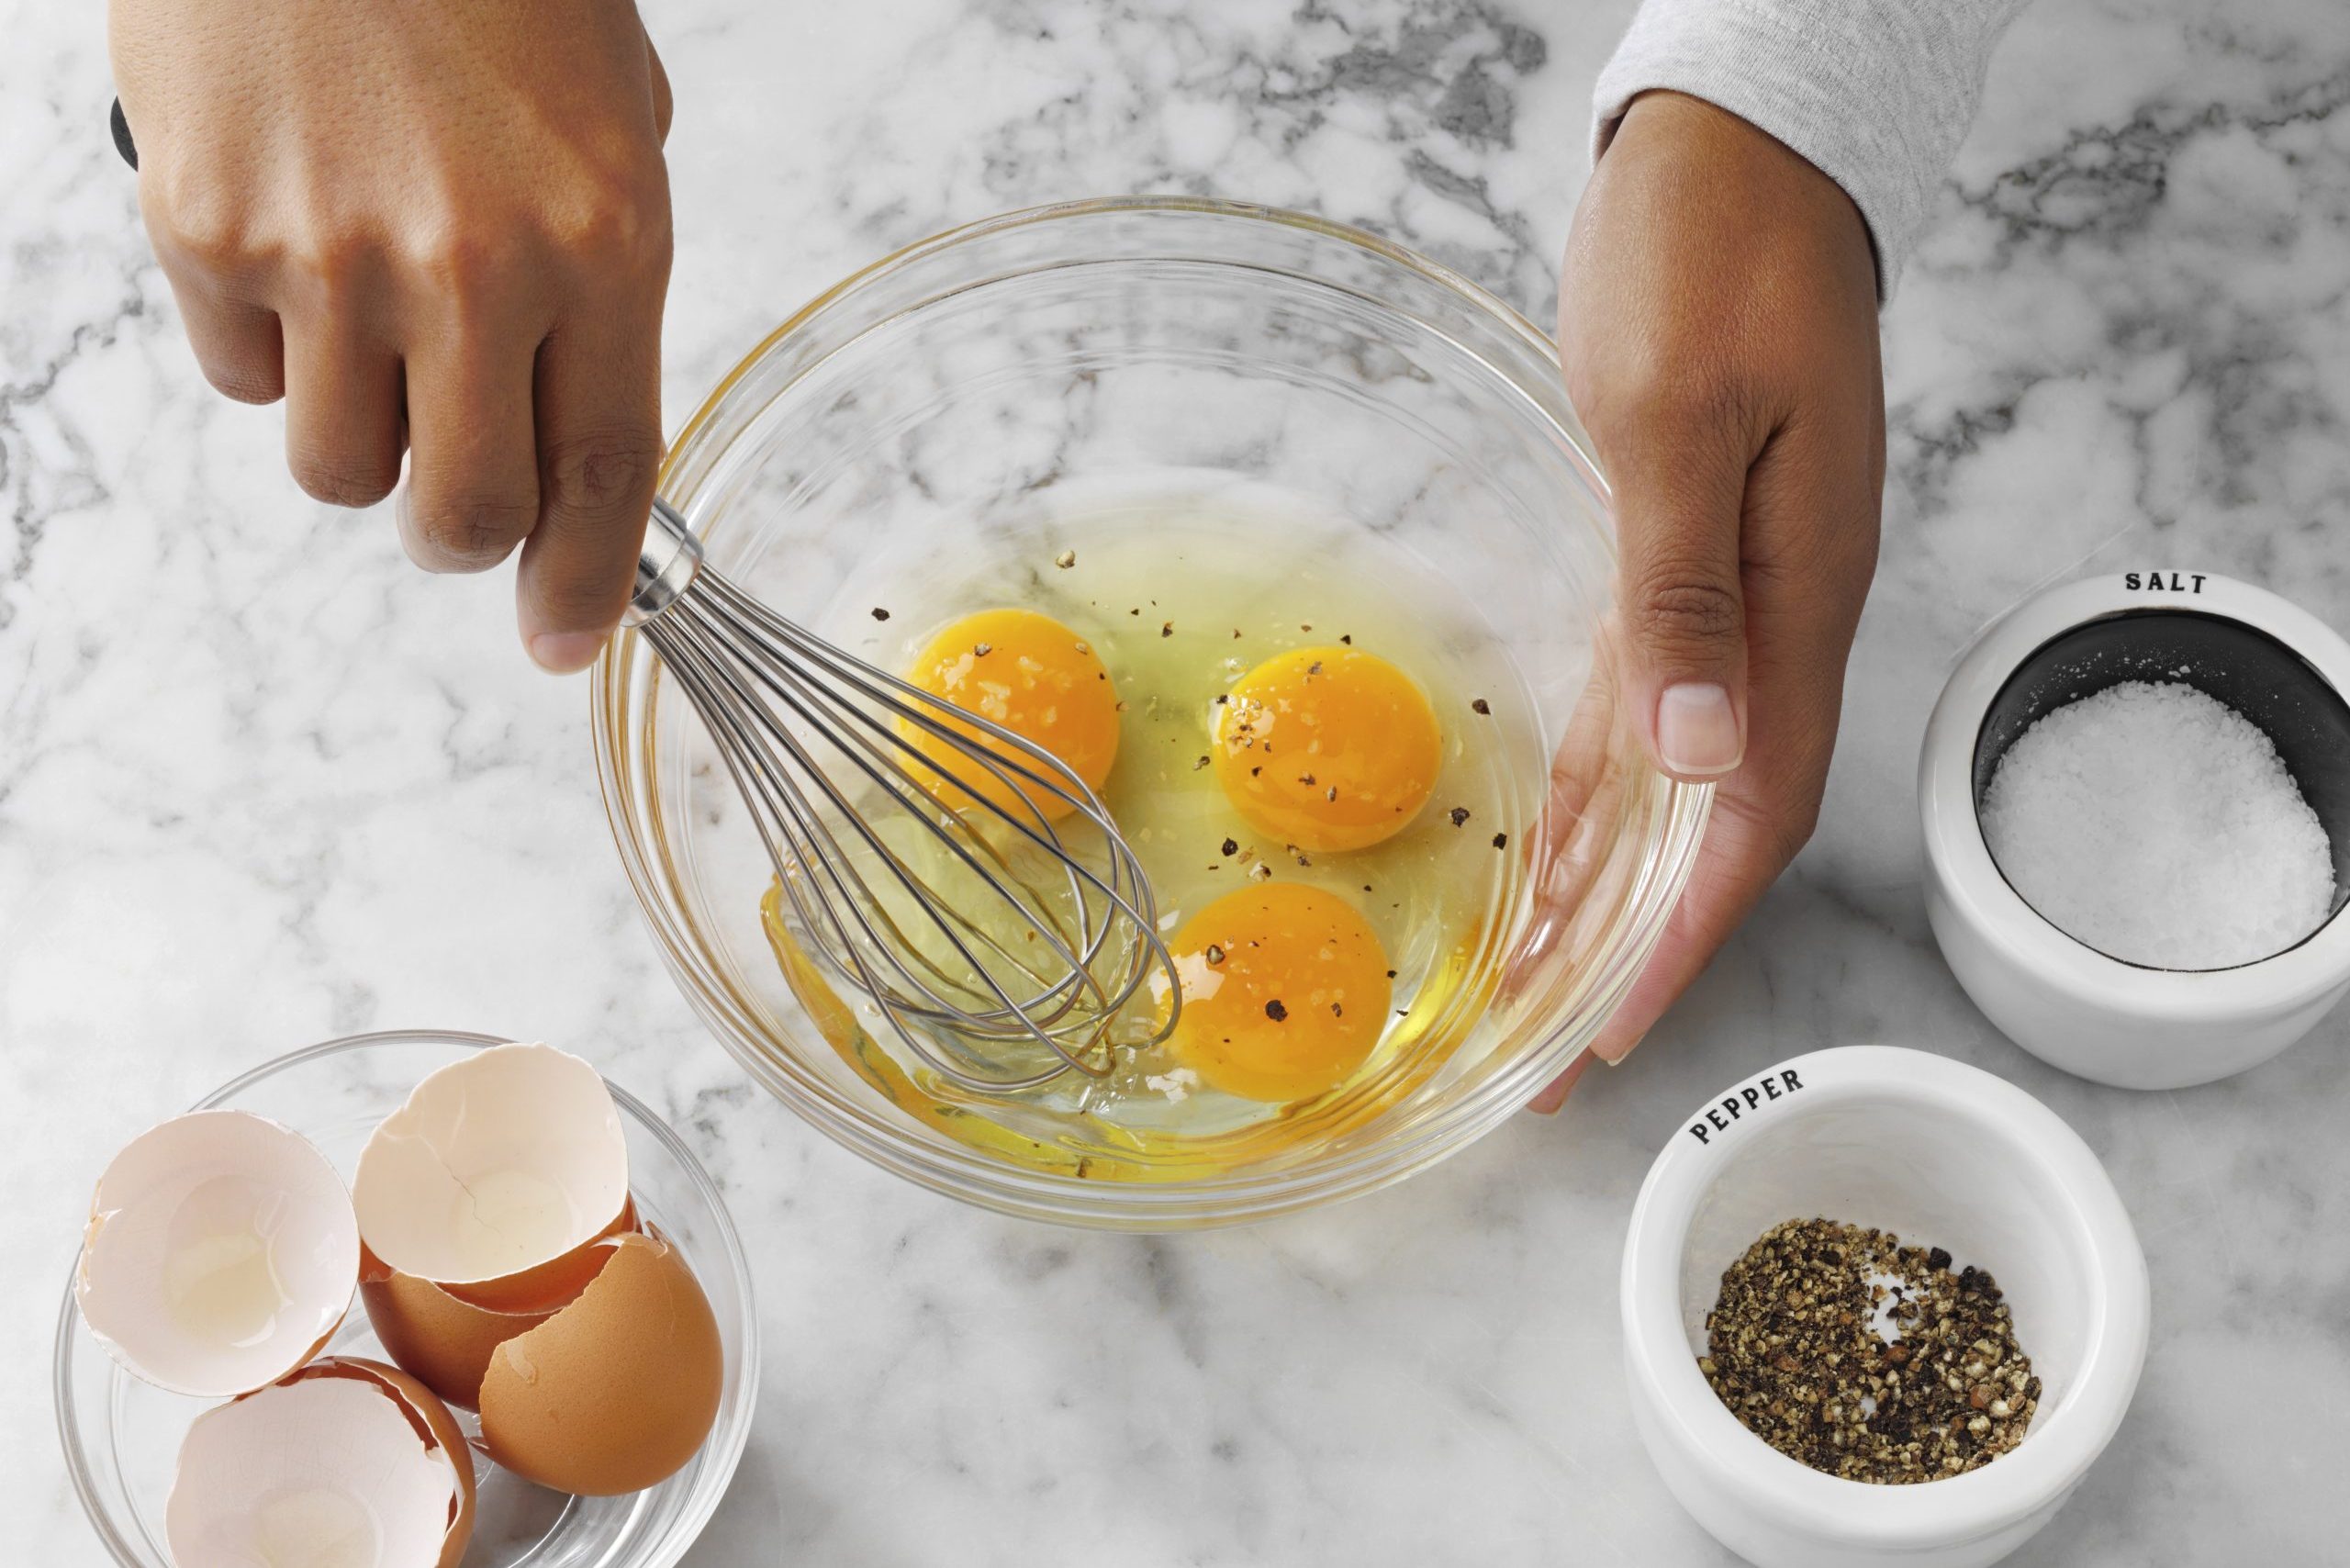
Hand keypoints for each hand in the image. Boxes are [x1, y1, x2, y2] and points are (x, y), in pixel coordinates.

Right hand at [111, 0, 674, 670]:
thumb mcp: (611, 125)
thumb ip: (604, 289)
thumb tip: (577, 445)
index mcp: (603, 240)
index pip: (604, 473)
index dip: (584, 583)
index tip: (564, 638)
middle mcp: (470, 264)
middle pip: (459, 516)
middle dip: (462, 538)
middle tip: (460, 497)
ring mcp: (327, 251)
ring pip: (336, 468)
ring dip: (360, 436)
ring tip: (371, 328)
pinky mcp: (206, 226)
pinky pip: (239, 378)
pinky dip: (268, 349)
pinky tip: (292, 246)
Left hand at [1532, 91, 1882, 1111]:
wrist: (1739, 157)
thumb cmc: (1710, 263)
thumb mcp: (1676, 423)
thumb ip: (1685, 594)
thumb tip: (1698, 757)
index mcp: (1791, 602)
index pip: (1747, 813)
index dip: (1681, 932)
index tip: (1609, 1025)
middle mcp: (1772, 620)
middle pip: (1712, 826)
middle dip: (1637, 944)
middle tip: (1553, 1051)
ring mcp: (1735, 592)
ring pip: (1674, 781)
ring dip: (1609, 883)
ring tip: (1536, 982)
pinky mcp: (1685, 557)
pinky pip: (1642, 707)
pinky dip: (1596, 784)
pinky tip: (1550, 839)